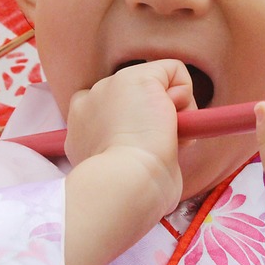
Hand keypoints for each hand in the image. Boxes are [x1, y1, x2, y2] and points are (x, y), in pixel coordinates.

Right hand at [65, 59, 193, 205]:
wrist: (124, 185)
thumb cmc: (125, 193)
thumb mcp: (112, 170)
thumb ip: (123, 151)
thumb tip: (160, 149)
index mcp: (79, 126)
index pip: (110, 114)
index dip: (131, 128)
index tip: (138, 152)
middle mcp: (90, 100)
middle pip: (134, 98)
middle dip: (150, 118)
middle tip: (152, 148)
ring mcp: (111, 84)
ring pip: (156, 84)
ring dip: (169, 110)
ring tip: (161, 139)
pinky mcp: (138, 77)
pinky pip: (174, 70)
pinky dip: (185, 94)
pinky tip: (172, 122)